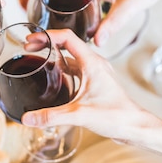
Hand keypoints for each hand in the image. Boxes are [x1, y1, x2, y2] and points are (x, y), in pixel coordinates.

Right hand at [21, 29, 155, 140]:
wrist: (134, 127)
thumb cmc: (116, 116)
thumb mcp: (79, 115)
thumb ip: (51, 116)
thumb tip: (26, 118)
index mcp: (92, 63)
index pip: (67, 38)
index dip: (47, 35)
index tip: (31, 39)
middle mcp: (95, 64)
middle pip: (68, 45)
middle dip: (47, 43)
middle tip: (29, 47)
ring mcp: (96, 74)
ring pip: (72, 58)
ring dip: (55, 56)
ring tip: (38, 60)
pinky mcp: (96, 84)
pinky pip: (77, 71)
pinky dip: (63, 70)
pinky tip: (54, 80)